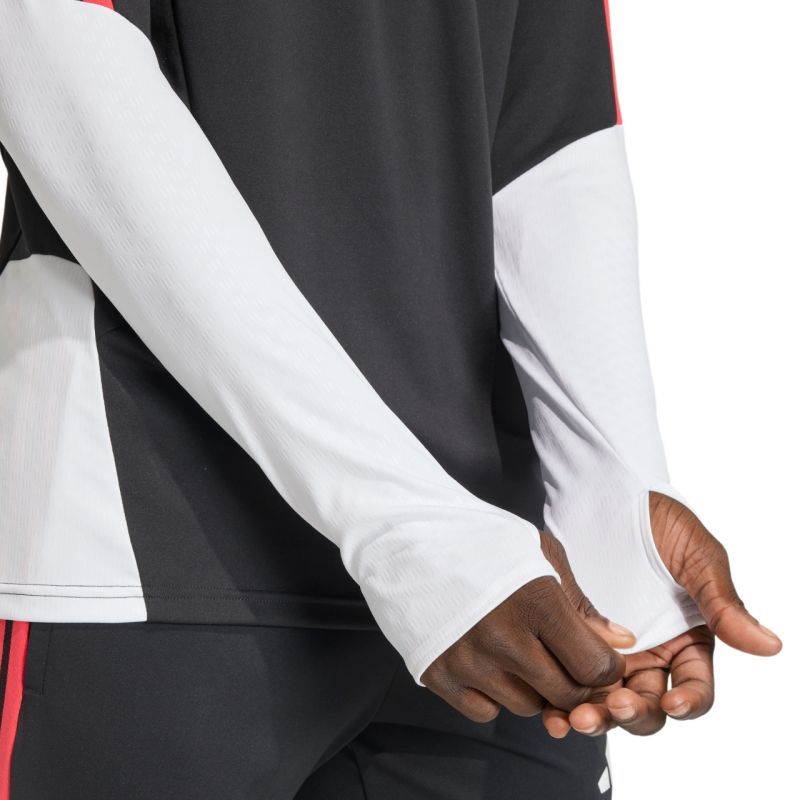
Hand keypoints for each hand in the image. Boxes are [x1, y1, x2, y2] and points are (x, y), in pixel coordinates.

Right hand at [420, 530, 634, 722]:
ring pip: (527, 707)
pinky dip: (494, 695)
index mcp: (535, 601)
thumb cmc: (480, 539)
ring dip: (534, 688)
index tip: (598, 656)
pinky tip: (488, 661)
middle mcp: (503, 638)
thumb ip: (580, 602)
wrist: (407, 536)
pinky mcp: (438, 674)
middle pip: (566, 694)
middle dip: (575, 682)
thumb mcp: (539, 554)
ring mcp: (468, 660)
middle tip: (565, 659)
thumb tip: (621, 642)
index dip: (605, 667)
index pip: (595, 667)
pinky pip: (486, 712)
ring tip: (520, 652)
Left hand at [541, 491, 782, 737]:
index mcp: (688, 642)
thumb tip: (770, 645)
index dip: (687, 702)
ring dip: (594, 717)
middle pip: (648, 705)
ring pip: (606, 700)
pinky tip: (548, 709)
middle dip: (632, 714)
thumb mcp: (698, 557)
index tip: (672, 702)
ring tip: (573, 719)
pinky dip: (559, 698)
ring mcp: (610, 649)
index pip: (694, 689)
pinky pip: (569, 676)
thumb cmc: (661, 520)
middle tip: (613, 707)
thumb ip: (724, 603)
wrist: (607, 494)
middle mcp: (651, 653)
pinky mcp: (574, 638)